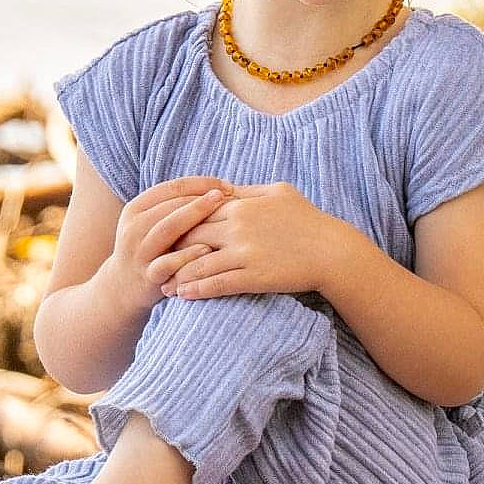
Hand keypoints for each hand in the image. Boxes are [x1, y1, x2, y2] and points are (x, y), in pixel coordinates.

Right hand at [104, 175, 235, 310]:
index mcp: (136, 208)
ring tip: (223, 211)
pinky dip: (187, 255)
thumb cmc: (151, 250)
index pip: (172, 188)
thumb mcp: (154, 224)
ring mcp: (139, 252)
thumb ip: (177, 207)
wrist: (124, 288)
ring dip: (196, 217)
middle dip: (203, 198)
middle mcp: (133, 227)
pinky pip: (167, 263)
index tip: (226, 185)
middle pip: (171, 205)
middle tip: (231, 195)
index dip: (200, 184)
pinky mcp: (148, 276)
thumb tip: (220, 188)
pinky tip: (208, 249)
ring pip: (167, 229)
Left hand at [159, 181, 339, 299]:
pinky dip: (197, 289)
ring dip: (177, 275)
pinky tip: (184, 295)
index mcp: (241, 204)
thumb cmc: (307, 219)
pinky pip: (217, 283)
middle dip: (169, 250)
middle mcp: (238, 226)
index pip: (197, 211)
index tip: (161, 233)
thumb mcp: (278, 192)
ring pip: (199, 263)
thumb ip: (247, 191)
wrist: (332, 251)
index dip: (177, 223)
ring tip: (162, 285)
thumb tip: (223, 188)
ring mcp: (245, 252)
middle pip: (191, 236)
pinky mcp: (254, 275)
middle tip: (151, 261)